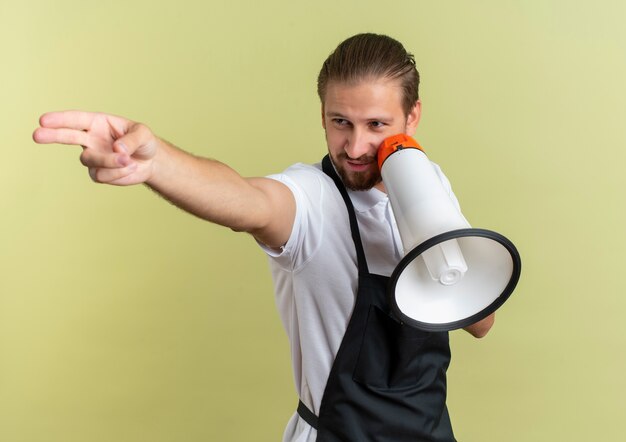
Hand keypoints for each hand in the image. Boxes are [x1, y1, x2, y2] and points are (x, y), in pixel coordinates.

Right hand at [33, 111, 158, 185]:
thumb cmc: (144, 142)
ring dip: (109, 161)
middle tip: (36, 135)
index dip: (60, 119)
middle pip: (66, 136)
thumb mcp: (143, 134)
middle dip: (51, 135)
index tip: (44, 120)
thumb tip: (117, 148)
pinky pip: (100, 174)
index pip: (77, 120)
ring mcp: (92, 156)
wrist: (150, 162)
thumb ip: (132, 139)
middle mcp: (90, 138)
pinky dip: (117, 173)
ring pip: (89, 159)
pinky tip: (129, 168)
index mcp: (98, 123)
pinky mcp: (98, 173)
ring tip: (129, 161)